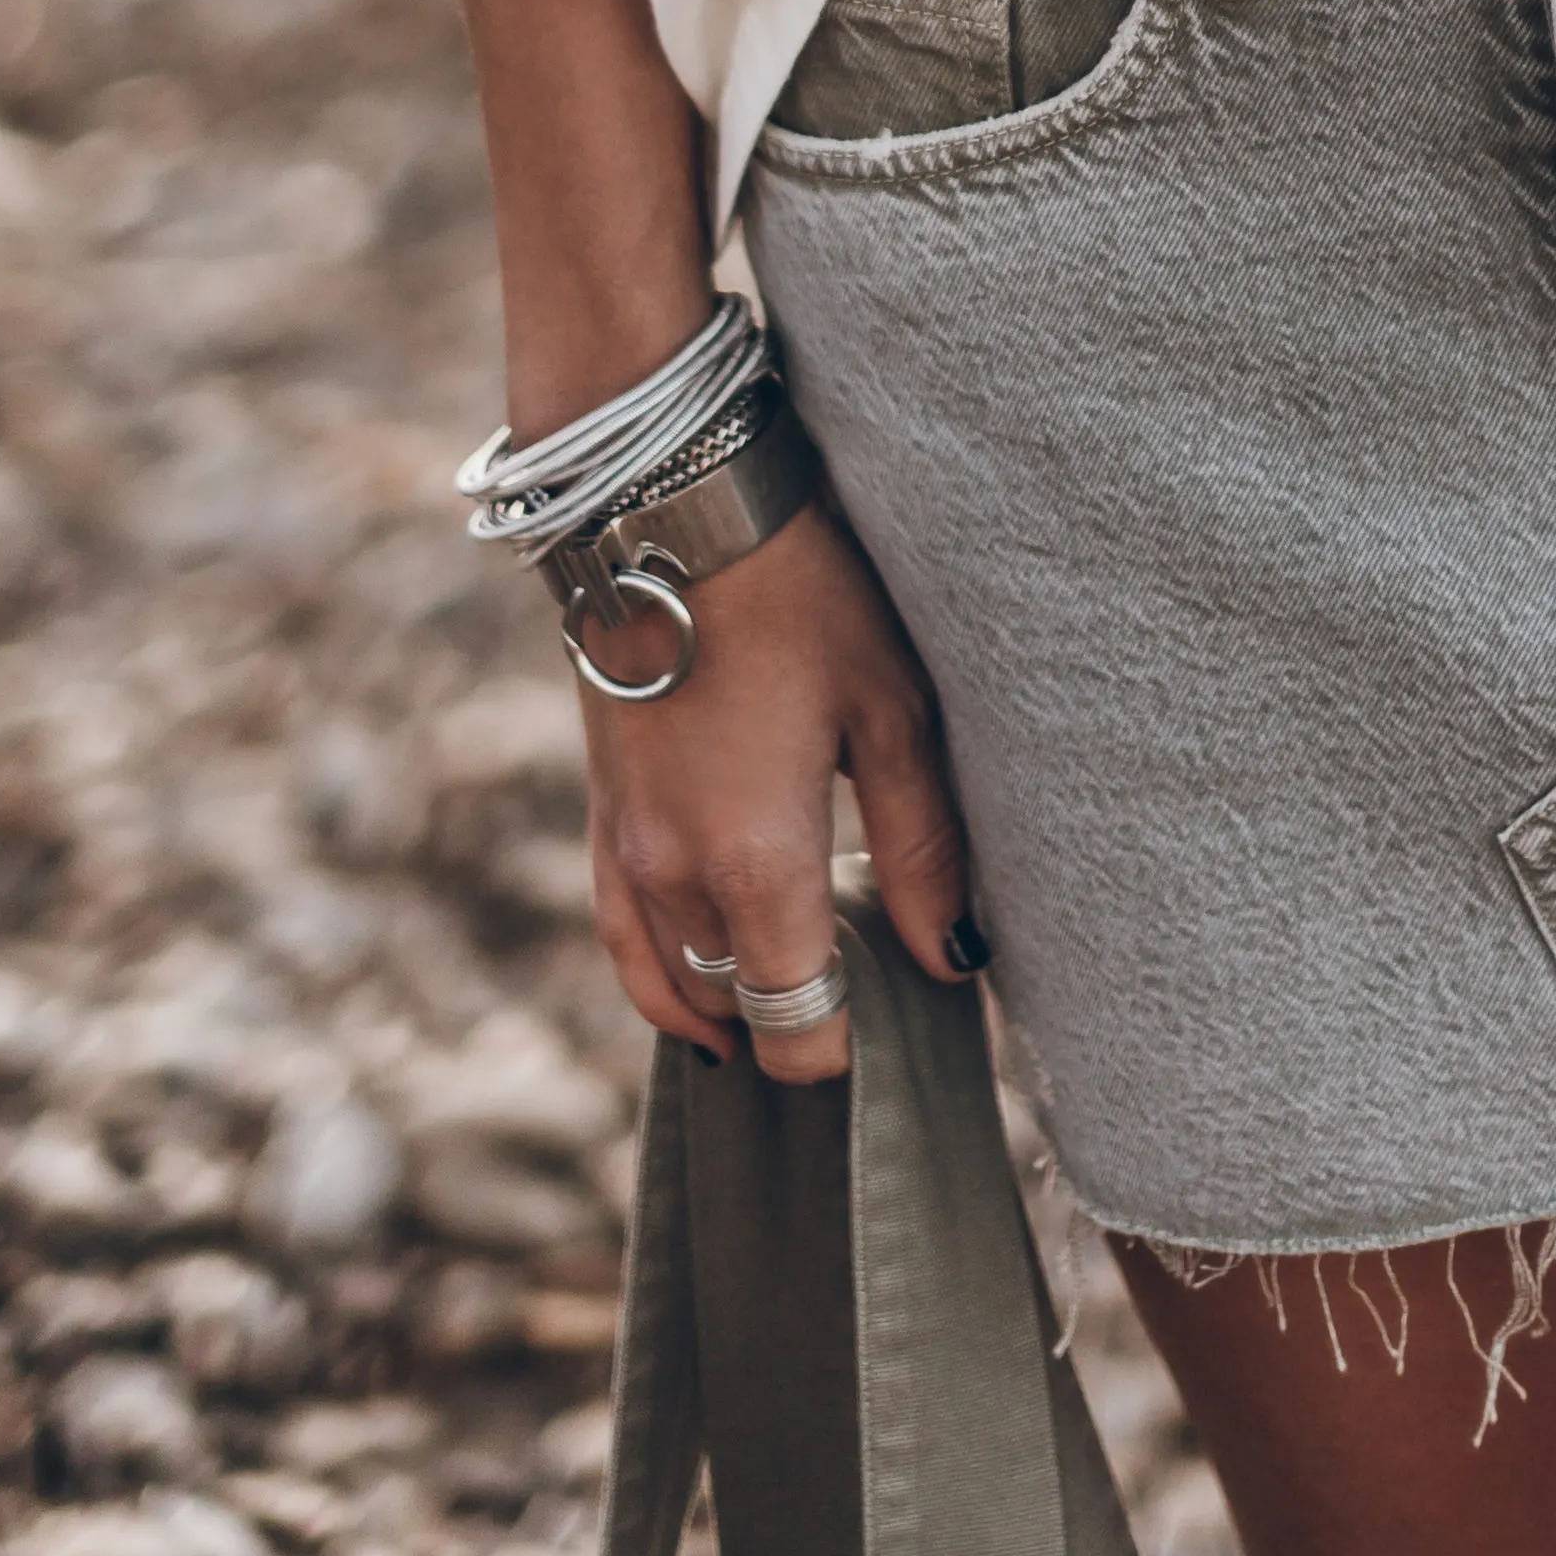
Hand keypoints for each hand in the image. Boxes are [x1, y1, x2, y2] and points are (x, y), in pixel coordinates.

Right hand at [577, 503, 978, 1079]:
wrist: (667, 505)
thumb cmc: (798, 593)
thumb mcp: (891, 708)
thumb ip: (923, 847)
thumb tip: (953, 960)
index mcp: (755, 864)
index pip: (796, 1026)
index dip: (847, 1049)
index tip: (898, 1028)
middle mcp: (674, 875)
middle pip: (736, 1011)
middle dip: (797, 1027)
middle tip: (867, 1002)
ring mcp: (625, 846)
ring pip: (670, 985)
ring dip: (727, 1006)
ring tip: (789, 1011)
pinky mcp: (601, 809)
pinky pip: (622, 935)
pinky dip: (662, 975)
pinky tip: (698, 981)